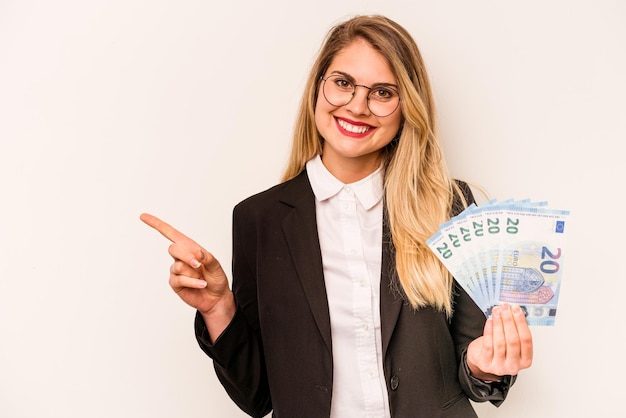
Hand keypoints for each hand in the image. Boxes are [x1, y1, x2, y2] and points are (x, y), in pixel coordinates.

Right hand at [140, 213, 235, 337]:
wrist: (217, 297)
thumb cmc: (216, 278)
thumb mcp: (216, 266)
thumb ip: (208, 258)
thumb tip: (198, 252)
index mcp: (190, 247)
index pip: (171, 233)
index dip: (157, 224)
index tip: (143, 216)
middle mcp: (181, 257)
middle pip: (173, 248)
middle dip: (186, 256)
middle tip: (198, 264)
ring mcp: (176, 270)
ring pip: (178, 266)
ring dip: (193, 272)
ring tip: (202, 277)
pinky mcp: (175, 283)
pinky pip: (180, 279)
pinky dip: (193, 282)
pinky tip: (201, 284)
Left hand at [466, 303, 532, 381]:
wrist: (483, 360)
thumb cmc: (500, 350)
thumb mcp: (512, 344)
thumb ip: (516, 331)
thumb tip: (514, 311)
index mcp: (525, 360)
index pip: (526, 340)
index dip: (521, 323)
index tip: (516, 309)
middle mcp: (514, 366)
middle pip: (513, 340)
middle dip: (509, 321)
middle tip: (505, 307)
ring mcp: (499, 366)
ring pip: (500, 342)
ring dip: (498, 323)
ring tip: (496, 311)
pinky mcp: (486, 364)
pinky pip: (488, 344)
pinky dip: (489, 330)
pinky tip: (490, 321)